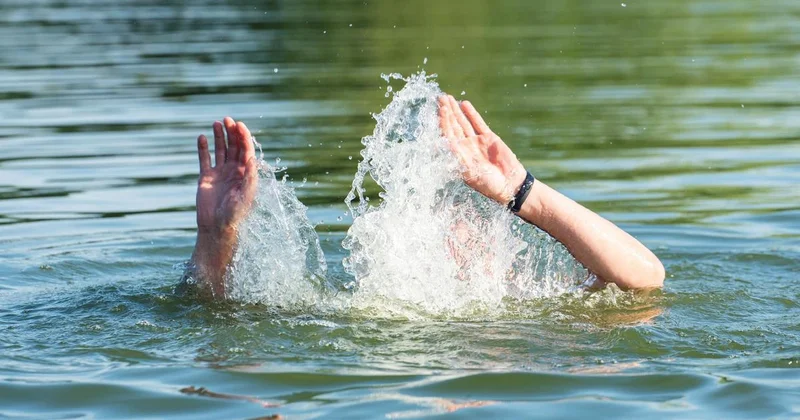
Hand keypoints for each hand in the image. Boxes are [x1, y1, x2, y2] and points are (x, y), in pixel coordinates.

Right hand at [196, 117, 257, 237]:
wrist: (217, 227)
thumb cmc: (235, 214)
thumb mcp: (246, 196)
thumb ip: (250, 177)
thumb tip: (252, 158)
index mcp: (246, 173)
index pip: (246, 150)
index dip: (243, 137)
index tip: (239, 125)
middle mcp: (234, 171)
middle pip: (234, 146)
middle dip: (231, 132)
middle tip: (227, 120)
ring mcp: (220, 173)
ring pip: (220, 150)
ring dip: (219, 136)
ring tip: (216, 124)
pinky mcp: (206, 177)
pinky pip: (205, 159)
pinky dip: (203, 148)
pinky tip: (202, 137)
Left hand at [438, 95, 525, 204]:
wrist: (510, 184)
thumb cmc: (488, 183)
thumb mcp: (469, 172)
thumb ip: (456, 156)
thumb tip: (441, 144)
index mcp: (457, 156)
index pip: (447, 135)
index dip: (443, 122)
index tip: (440, 109)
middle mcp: (464, 147)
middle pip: (453, 126)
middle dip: (446, 112)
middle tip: (441, 98)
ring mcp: (476, 142)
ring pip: (463, 123)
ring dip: (455, 111)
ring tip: (448, 98)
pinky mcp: (489, 138)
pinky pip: (478, 123)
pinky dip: (471, 114)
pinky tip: (464, 104)